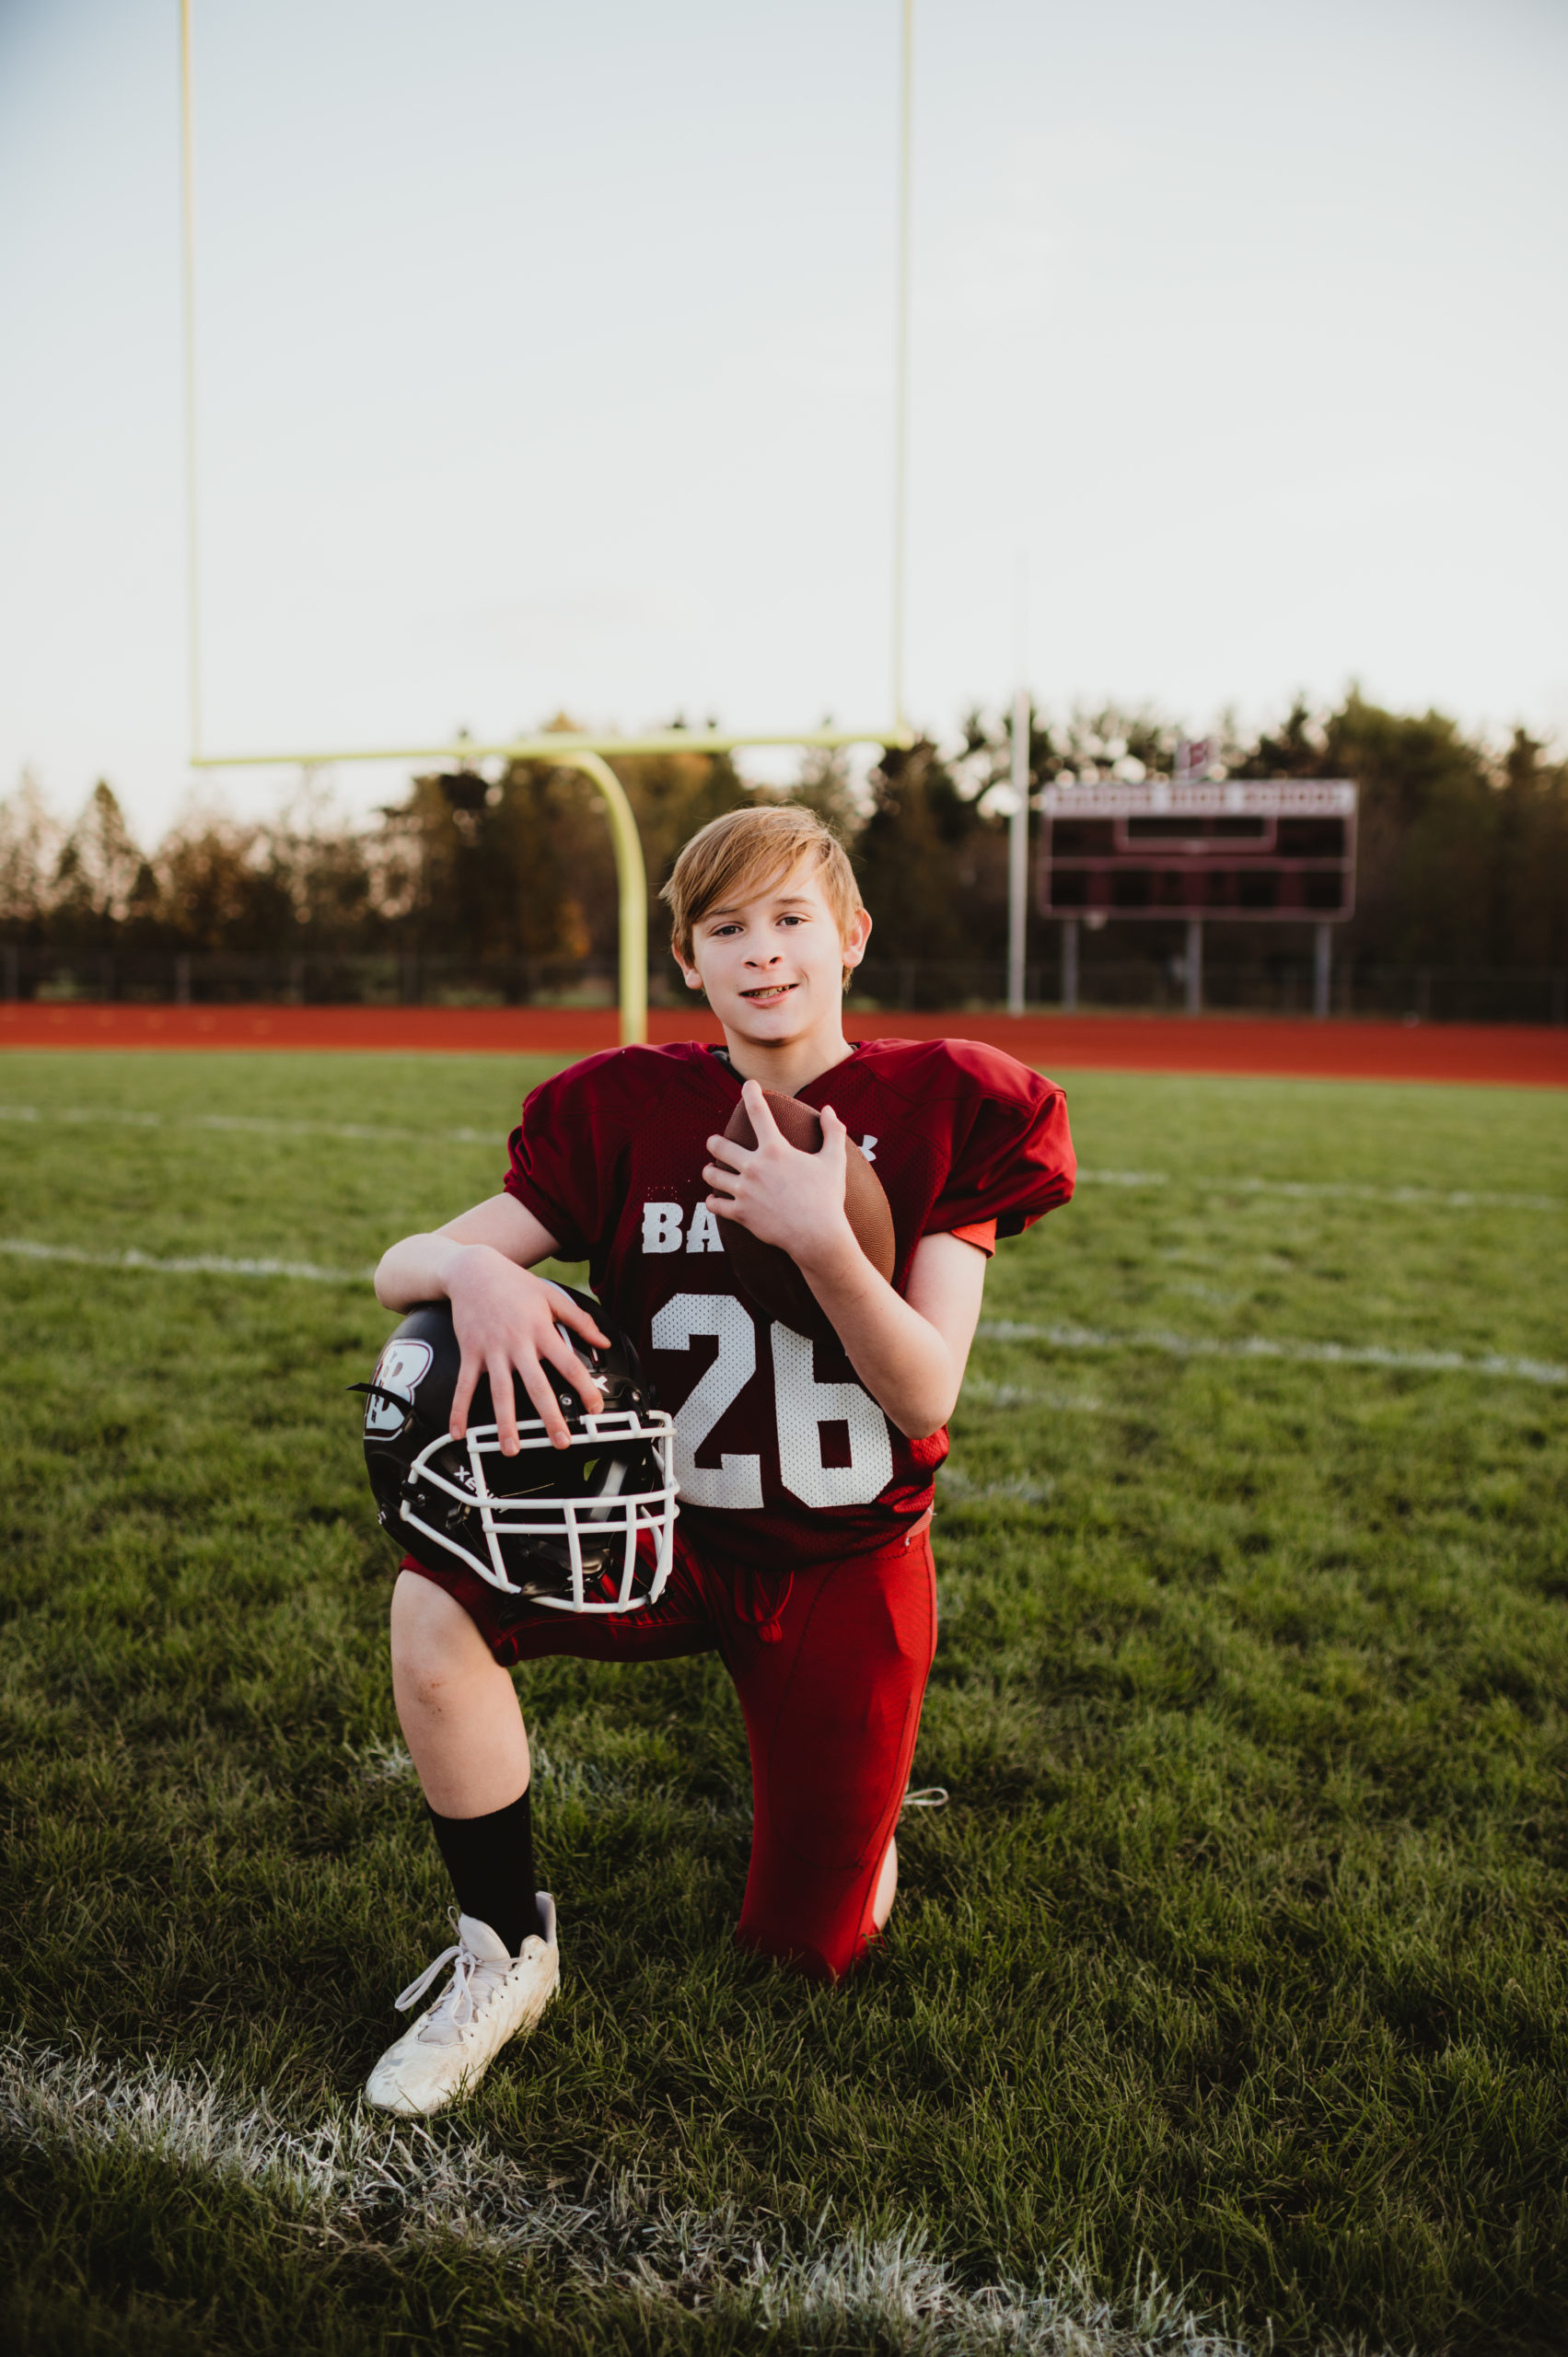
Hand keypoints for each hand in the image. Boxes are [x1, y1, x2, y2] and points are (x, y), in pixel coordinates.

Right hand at [445, 1246, 607, 1452]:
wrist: (472, 1270)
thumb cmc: (515, 1283)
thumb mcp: (552, 1296)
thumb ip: (579, 1320)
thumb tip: (604, 1342)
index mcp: (541, 1330)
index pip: (568, 1364)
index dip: (584, 1387)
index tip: (595, 1409)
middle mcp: (517, 1343)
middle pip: (536, 1385)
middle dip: (549, 1416)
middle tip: (560, 1442)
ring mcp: (491, 1350)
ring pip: (500, 1392)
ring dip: (505, 1423)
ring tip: (512, 1448)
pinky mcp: (469, 1353)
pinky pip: (464, 1386)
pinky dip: (459, 1410)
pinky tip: (459, 1433)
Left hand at [702, 1080, 857, 1275]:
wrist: (817, 1236)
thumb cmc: (827, 1197)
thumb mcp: (835, 1161)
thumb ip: (833, 1132)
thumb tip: (829, 1109)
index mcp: (776, 1150)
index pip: (758, 1112)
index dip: (751, 1094)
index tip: (747, 1085)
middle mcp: (755, 1167)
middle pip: (720, 1146)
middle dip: (714, 1142)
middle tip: (714, 1142)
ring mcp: (745, 1191)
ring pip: (712, 1176)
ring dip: (710, 1172)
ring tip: (711, 1171)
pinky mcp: (741, 1214)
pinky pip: (715, 1205)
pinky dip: (712, 1202)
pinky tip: (713, 1200)